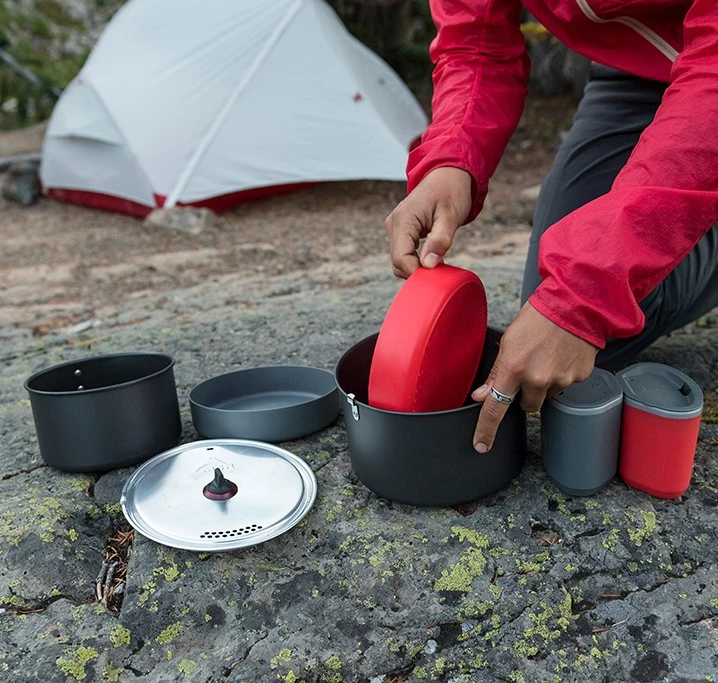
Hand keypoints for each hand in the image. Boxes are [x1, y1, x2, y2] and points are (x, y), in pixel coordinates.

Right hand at [384, 167, 472, 277]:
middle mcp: (394, 224)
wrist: (447, 176)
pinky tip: (432, 257)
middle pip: (398, 262)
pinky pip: (403, 253)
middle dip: (417, 272)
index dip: (417, 273)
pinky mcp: (399, 231)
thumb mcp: (450, 216)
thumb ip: (440, 241)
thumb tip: (428, 265)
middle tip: (441, 271)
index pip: (401, 258)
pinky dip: (416, 260)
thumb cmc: (451, 192)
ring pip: (399, 260)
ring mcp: (394, 228)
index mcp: (404, 219)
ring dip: (417, 267)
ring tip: (438, 261)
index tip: (436, 277)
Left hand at [471, 302, 597, 452]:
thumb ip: (496, 372)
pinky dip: (562, 376)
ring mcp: (560, 380)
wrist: (575, 305)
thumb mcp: (508, 341)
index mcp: (514, 368)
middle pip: (527, 405)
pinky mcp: (578, 377)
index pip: (495, 408)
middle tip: (528, 370)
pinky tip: (561, 356)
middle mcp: (538, 379)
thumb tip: (482, 394)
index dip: (486, 429)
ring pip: (547, 396)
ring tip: (546, 358)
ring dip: (544, 385)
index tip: (481, 445)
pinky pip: (565, 386)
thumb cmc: (538, 318)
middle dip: (525, 394)